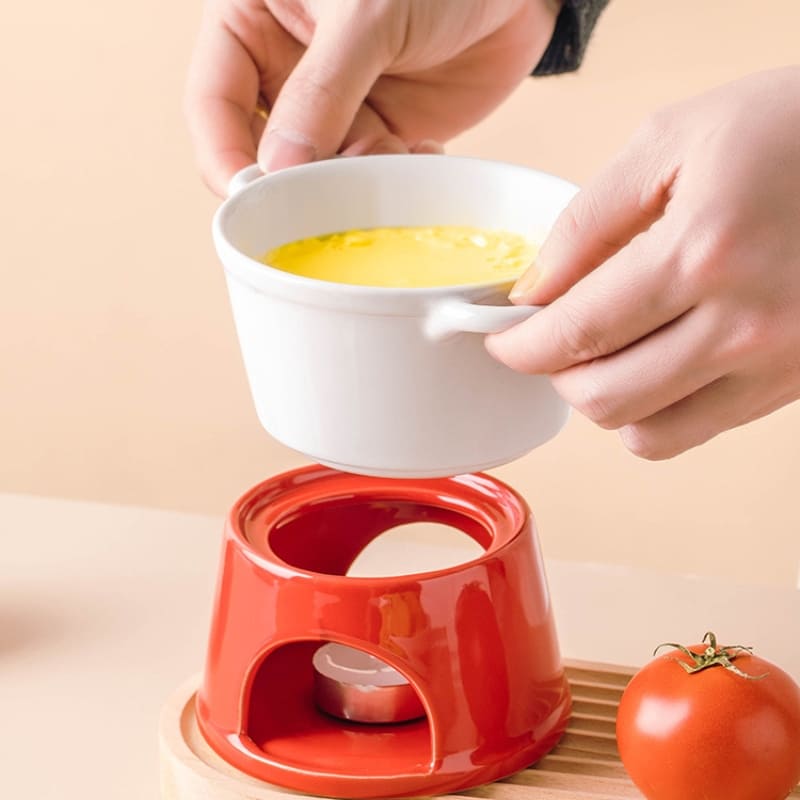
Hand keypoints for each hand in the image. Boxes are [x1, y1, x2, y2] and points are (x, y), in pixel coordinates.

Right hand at [185, 0, 560, 194]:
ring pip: (320, 172)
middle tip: (326, 194)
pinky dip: (390, 180)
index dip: (223, 154)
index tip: (247, 198)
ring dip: (351, 181)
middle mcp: (288, 73)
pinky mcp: (381, 133)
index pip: (213, 101)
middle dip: (294, 179)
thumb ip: (320, 91)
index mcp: (254, 24)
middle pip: (264, 149)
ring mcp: (336, 108)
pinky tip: (423, 151)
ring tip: (394, 151)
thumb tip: (279, 168)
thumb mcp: (364, 12)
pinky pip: (369, 177)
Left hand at [487, 66, 799, 458]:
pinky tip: (656, 363)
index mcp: (703, 252)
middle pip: (604, 398)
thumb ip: (586, 222)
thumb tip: (530, 291)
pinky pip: (699, 430)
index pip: (576, 333)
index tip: (501, 340)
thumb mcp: (670, 142)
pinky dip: (656, 411)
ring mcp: (777, 362)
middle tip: (550, 340)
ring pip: (648, 433)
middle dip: (557, 374)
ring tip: (606, 351)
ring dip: (605, 398)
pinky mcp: (795, 382)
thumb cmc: (787, 127)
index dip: (520, 347)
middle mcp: (744, 324)